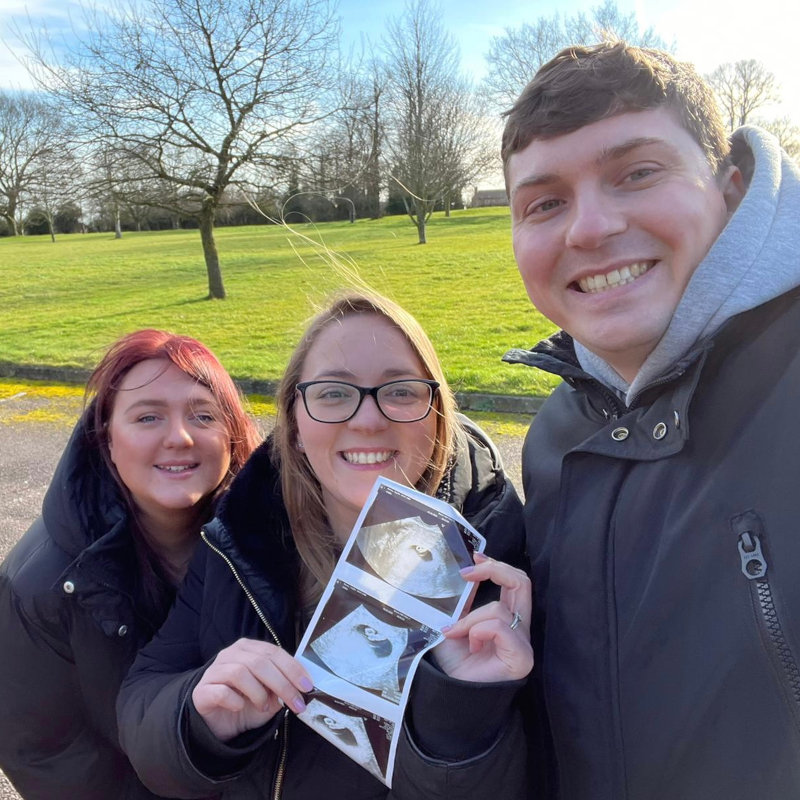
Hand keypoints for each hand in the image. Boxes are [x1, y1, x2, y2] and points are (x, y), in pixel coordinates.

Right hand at [191, 638, 312, 741]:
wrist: (218, 724)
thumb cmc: (246, 704)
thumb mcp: (270, 696)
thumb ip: (283, 688)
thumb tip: (302, 688)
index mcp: (249, 648)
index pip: (274, 652)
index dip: (293, 669)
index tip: (307, 686)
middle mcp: (230, 654)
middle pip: (260, 662)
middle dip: (282, 684)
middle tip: (296, 703)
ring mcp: (214, 671)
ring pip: (240, 673)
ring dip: (258, 693)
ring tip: (264, 707)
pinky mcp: (202, 690)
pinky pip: (221, 691)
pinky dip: (235, 700)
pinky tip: (239, 707)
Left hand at [433, 554, 532, 682]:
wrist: (450, 693)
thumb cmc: (454, 662)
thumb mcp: (455, 621)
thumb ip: (464, 601)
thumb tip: (465, 573)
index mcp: (508, 618)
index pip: (516, 581)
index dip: (496, 565)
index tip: (473, 557)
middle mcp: (521, 629)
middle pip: (522, 583)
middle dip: (494, 570)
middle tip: (466, 573)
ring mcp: (523, 643)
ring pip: (499, 609)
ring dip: (470, 618)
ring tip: (456, 634)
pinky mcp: (522, 658)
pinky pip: (500, 627)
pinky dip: (478, 631)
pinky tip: (470, 646)